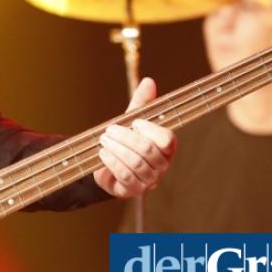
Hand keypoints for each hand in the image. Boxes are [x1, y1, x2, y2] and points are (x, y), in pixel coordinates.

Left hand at [94, 78, 175, 197]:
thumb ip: (141, 103)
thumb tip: (149, 81)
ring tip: (103, 140)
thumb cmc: (125, 141)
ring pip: (136, 163)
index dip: (150, 130)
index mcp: (166, 147)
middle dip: (125, 137)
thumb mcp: (131, 120)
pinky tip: (103, 154)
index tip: (135, 122)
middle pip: (148, 150)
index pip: (168, 140)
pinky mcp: (133, 190)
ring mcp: (149, 180)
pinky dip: (112, 162)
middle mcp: (162, 166)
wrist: (107, 165)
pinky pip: (126, 176)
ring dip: (116, 148)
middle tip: (109, 130)